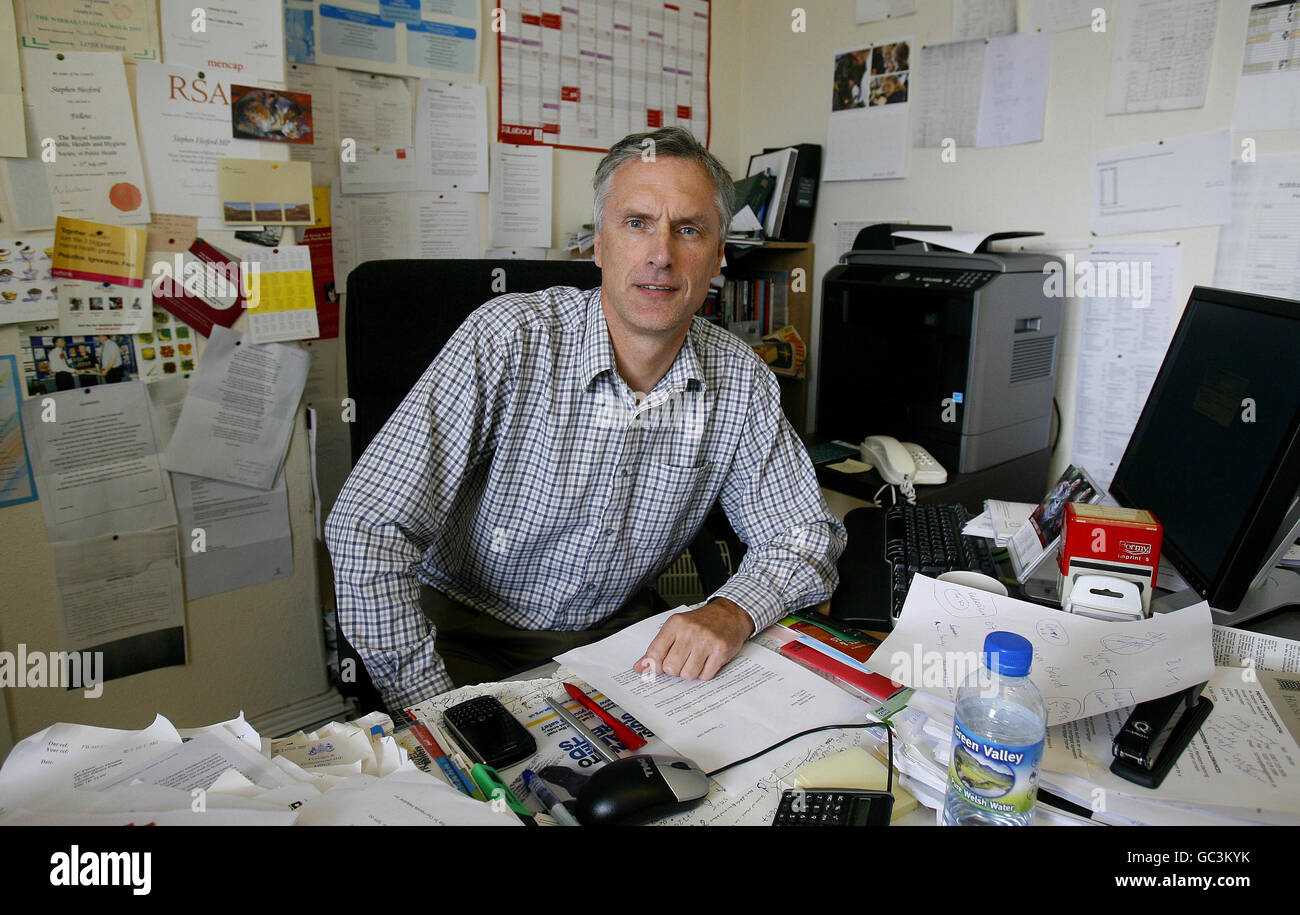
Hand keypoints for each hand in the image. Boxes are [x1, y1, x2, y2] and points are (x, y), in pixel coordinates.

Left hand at [634, 598, 753, 680]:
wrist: (729, 614)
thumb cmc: (701, 623)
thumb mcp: (676, 629)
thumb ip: (657, 649)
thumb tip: (639, 668)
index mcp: (675, 624)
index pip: (655, 653)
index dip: (656, 666)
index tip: (661, 666)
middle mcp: (690, 631)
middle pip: (671, 668)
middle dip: (676, 669)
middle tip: (683, 660)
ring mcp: (706, 641)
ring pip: (688, 674)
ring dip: (691, 672)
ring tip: (696, 660)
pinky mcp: (721, 650)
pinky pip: (706, 675)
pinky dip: (705, 672)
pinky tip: (708, 660)